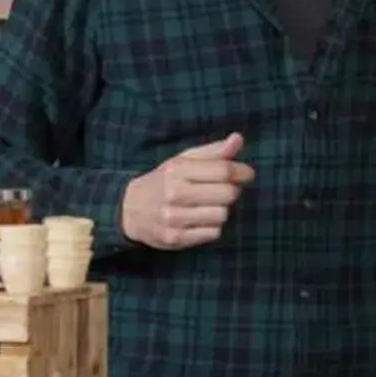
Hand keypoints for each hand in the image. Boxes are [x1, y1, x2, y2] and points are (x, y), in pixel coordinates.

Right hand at [120, 133, 255, 250]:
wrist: (129, 210)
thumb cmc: (163, 182)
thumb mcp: (183, 161)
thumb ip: (213, 152)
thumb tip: (238, 139)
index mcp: (178, 170)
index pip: (224, 170)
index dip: (242, 172)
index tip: (246, 174)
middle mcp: (174, 193)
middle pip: (228, 194)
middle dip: (231, 191)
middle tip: (222, 191)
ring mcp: (174, 217)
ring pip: (222, 215)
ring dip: (220, 210)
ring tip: (206, 206)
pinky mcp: (175, 238)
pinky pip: (212, 233)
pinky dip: (211, 227)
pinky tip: (198, 221)